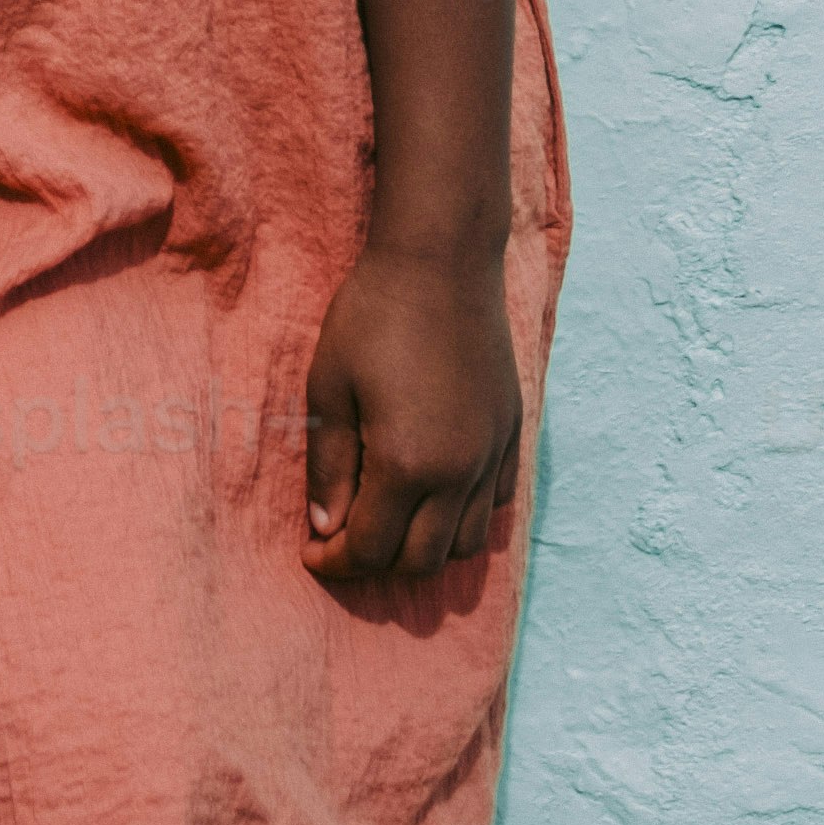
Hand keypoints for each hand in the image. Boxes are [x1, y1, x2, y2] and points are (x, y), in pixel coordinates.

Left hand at [300, 241, 522, 586]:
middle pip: (421, 562)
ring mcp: (492, 456)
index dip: (336, 563)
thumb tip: (326, 528)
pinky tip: (434, 495)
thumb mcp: (329, 386)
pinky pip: (495, 506)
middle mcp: (458, 473)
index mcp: (405, 464)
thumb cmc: (372, 316)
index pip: (371, 550)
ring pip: (464, 544)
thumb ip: (329, 465)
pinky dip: (464, 518)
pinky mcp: (512, 435)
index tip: (311, 553)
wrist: (440, 260)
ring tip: (389, 523)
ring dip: (424, 549)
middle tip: (344, 541)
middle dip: (377, 564)